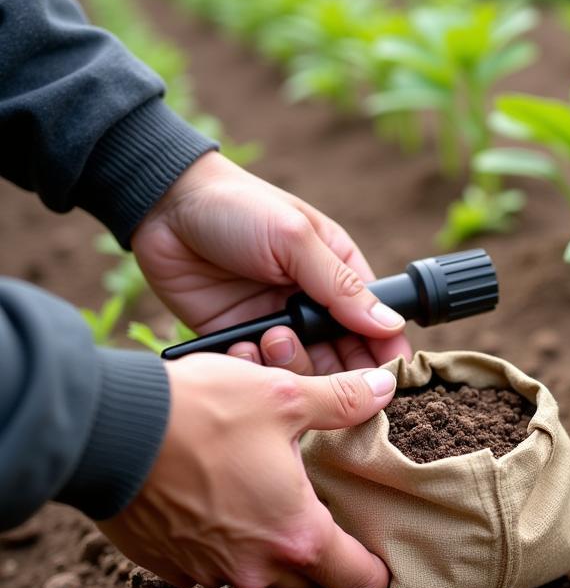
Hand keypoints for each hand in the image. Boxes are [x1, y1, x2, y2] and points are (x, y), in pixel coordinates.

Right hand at [98, 354, 395, 587]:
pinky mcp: (169, 567)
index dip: (377, 571)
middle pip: (310, 578)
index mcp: (296, 535)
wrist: (107, 430)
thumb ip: (341, 400)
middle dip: (319, 549)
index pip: (358, 581)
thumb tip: (383, 388)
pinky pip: (212, 563)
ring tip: (261, 493)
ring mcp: (208, 572)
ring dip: (267, 542)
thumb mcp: (282, 395)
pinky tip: (215, 499)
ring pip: (259, 570)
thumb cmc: (202, 413)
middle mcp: (256, 567)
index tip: (383, 558)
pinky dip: (221, 540)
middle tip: (319, 508)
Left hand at [132, 151, 411, 373]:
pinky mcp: (237, 340)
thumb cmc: (237, 207)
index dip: (384, 355)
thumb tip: (391, 325)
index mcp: (338, 275)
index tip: (382, 381)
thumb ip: (342, 287)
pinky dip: (254, 369)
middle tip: (320, 363)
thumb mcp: (296, 240)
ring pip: (302, 372)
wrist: (161, 206)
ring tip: (271, 337)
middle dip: (337, 371)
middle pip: (344, 359)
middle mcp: (312, 306)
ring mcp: (275, 326)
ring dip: (291, 363)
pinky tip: (243, 348)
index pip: (376, 325)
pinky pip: (258, 372)